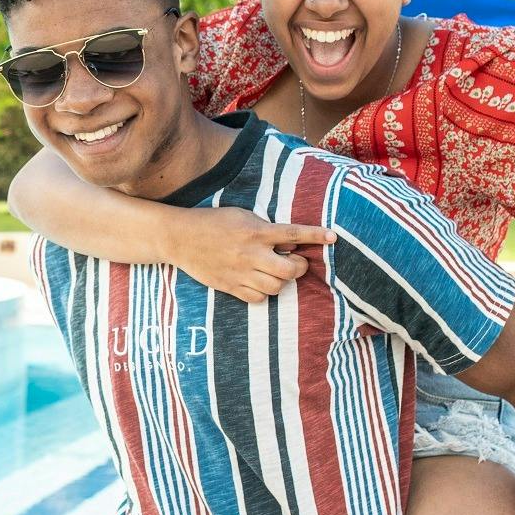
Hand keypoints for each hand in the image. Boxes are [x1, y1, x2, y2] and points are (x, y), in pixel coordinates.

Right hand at [168, 207, 333, 302]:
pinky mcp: (230, 287)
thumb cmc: (213, 222)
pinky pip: (258, 298)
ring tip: (276, 271)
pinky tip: (260, 282)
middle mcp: (251, 254)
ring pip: (276, 287)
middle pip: (289, 270)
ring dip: (282, 280)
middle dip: (299, 268)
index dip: (315, 236)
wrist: (181, 238)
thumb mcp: (242, 215)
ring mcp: (240, 273)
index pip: (293, 234)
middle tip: (296, 262)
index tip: (333, 237)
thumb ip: (264, 228)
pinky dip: (264, 293)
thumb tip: (288, 242)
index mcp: (255, 232)